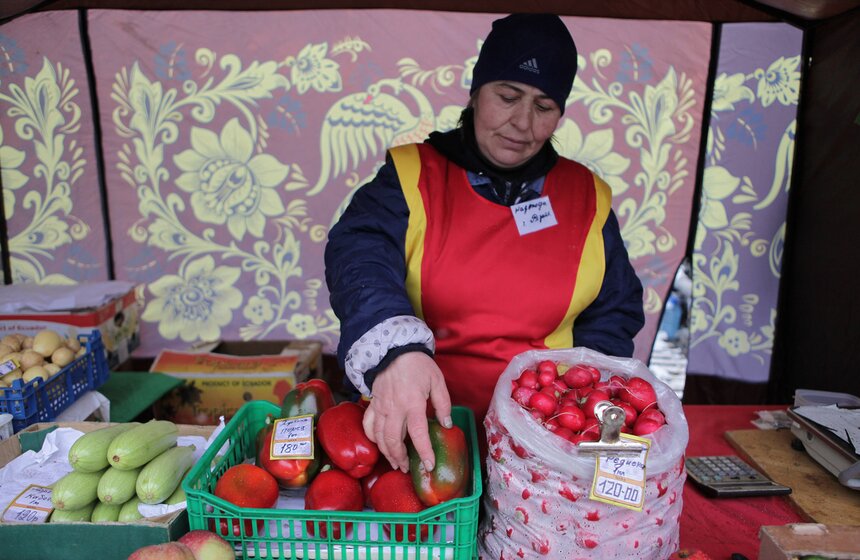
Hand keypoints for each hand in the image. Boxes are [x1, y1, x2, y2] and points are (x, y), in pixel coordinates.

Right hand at [362, 352, 451, 472]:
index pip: (418, 433)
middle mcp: (394, 408)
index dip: (424, 451)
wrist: (393, 350)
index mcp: (413, 403)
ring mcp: (381, 407)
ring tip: (396, 463)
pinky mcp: (373, 404)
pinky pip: (369, 426)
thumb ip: (443, 404)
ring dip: (387, 453)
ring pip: (380, 437)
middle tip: (407, 469)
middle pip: (394, 440)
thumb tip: (446, 425)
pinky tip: (381, 445)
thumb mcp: (437, 381)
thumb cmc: (418, 365)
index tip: (429, 465)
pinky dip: (374, 439)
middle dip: (400, 458)